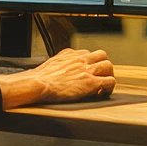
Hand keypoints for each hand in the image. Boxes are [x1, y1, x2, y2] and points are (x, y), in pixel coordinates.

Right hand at [0, 48, 114, 105]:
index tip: (87, 70)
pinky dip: (109, 87)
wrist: (37, 84)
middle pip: (101, 55)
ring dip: (108, 75)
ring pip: (108, 66)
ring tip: (104, 84)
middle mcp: (80, 59)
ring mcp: (86, 70)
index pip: (86, 53)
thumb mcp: (50, 63)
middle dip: (102, 65)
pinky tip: (103, 92)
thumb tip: (59, 68)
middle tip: (100, 75)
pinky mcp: (90, 83)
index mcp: (69, 54)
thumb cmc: (39, 78)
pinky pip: (109, 81)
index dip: (90, 62)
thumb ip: (60, 63)